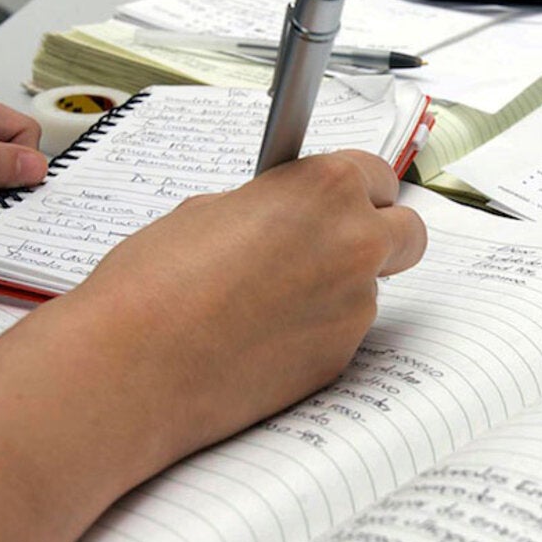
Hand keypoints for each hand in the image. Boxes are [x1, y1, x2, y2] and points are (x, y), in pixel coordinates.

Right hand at [56, 149, 427, 473]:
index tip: (340, 199)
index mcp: (325, 188)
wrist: (134, 367)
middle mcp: (356, 244)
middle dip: (380, 236)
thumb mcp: (208, 210)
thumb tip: (282, 219)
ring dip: (337, 291)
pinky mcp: (340, 360)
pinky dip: (313, 335)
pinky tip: (259, 341)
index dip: (355, 189)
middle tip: (334, 246)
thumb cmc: (154, 282)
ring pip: (370, 290)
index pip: (378, 174)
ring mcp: (355, 308)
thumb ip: (269, 207)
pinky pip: (341, 336)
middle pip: (408, 233)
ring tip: (266, 305)